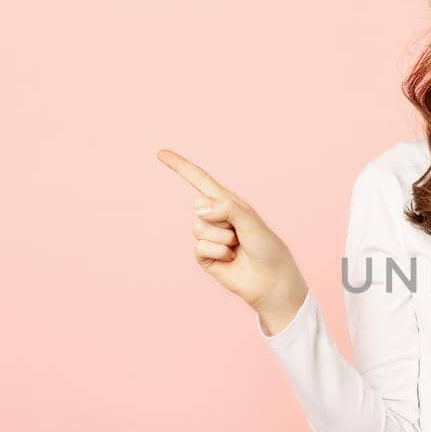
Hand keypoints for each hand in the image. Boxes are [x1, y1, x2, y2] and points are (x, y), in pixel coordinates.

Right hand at [157, 147, 308, 327]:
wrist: (270, 279)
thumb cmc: (266, 247)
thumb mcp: (250, 220)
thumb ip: (226, 207)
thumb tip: (199, 209)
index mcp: (228, 202)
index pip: (200, 180)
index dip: (181, 166)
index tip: (160, 152)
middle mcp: (216, 216)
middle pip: (199, 206)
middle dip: (221, 219)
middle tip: (240, 232)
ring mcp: (208, 236)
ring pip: (199, 228)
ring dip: (222, 238)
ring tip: (237, 246)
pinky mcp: (204, 255)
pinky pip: (199, 247)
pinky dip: (218, 252)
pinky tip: (230, 259)